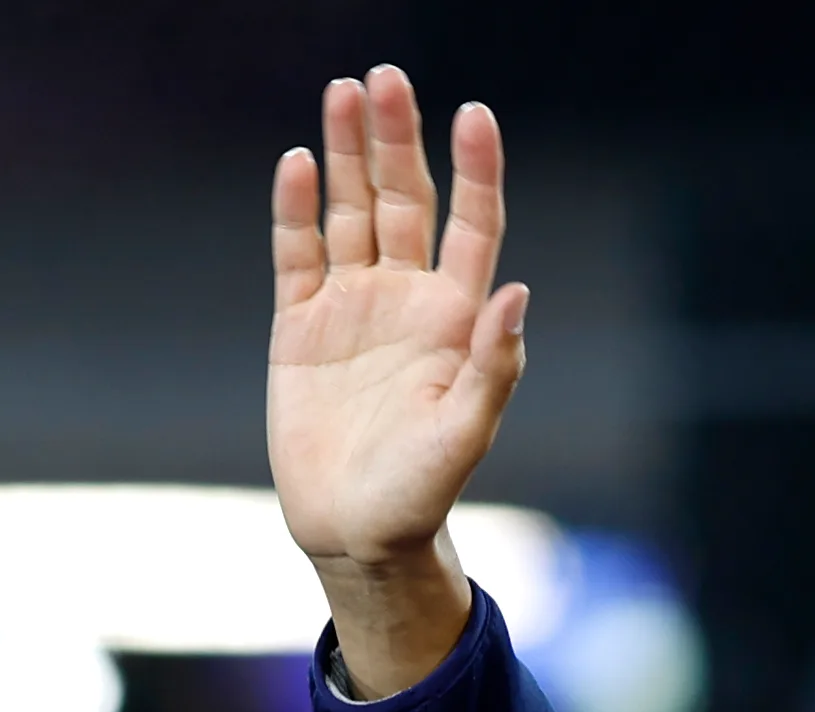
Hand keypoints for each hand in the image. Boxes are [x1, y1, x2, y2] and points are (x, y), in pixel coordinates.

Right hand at [268, 66, 527, 695]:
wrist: (358, 530)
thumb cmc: (423, 491)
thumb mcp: (466, 433)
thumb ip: (494, 366)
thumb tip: (518, 291)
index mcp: (456, 319)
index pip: (473, 226)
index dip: (476, 171)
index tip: (476, 114)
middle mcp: (407, 301)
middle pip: (405, 202)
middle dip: (398, 141)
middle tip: (388, 78)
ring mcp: (352, 308)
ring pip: (350, 213)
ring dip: (347, 155)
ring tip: (346, 93)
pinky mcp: (299, 327)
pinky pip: (297, 254)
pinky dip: (296, 209)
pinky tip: (298, 161)